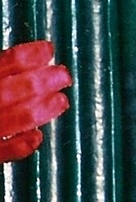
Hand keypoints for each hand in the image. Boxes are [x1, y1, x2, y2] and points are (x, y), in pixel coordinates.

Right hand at [0, 41, 71, 161]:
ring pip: (16, 119)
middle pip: (16, 89)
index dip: (32, 54)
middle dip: (44, 81)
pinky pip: (3, 151)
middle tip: (63, 75)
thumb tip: (15, 58)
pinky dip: (21, 146)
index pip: (9, 61)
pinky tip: (37, 138)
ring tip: (60, 102)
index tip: (48, 50)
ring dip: (42, 110)